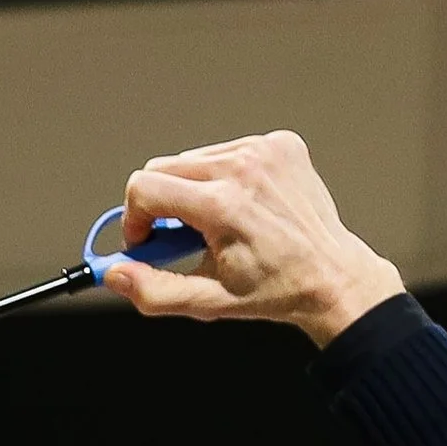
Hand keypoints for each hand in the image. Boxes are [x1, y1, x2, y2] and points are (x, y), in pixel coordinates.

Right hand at [104, 132, 403, 343]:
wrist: (332, 276)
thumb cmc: (273, 292)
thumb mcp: (208, 302)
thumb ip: (154, 290)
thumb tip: (114, 274)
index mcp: (221, 205)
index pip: (145, 187)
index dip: (134, 217)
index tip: (145, 240)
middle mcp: (241, 167)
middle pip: (164, 167)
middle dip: (161, 204)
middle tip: (180, 237)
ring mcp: (264, 150)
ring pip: (195, 158)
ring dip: (194, 189)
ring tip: (220, 225)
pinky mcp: (280, 143)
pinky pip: (229, 150)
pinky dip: (226, 176)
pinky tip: (246, 206)